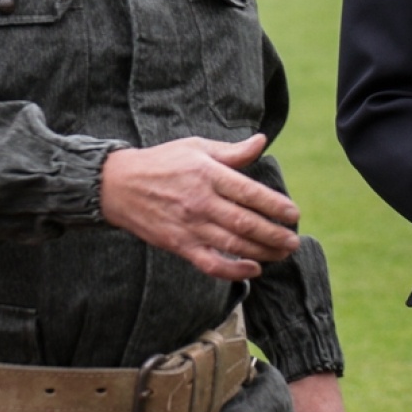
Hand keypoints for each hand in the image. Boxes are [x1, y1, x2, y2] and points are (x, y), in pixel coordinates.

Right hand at [98, 134, 299, 279]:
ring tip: (282, 254)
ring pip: (233, 245)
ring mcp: (189, 226)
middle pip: (245, 223)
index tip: (293, 214)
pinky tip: (253, 269)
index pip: (249, 192)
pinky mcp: (179, 245)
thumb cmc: (162, 162)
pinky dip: (233, 270)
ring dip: (262, 252)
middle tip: (293, 241)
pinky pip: (210, 263)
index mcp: (207, 174)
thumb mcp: (196, 147)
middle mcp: (200, 202)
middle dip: (274, 234)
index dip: (275, 206)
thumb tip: (262, 141)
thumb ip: (231, 151)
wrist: (118, 186)